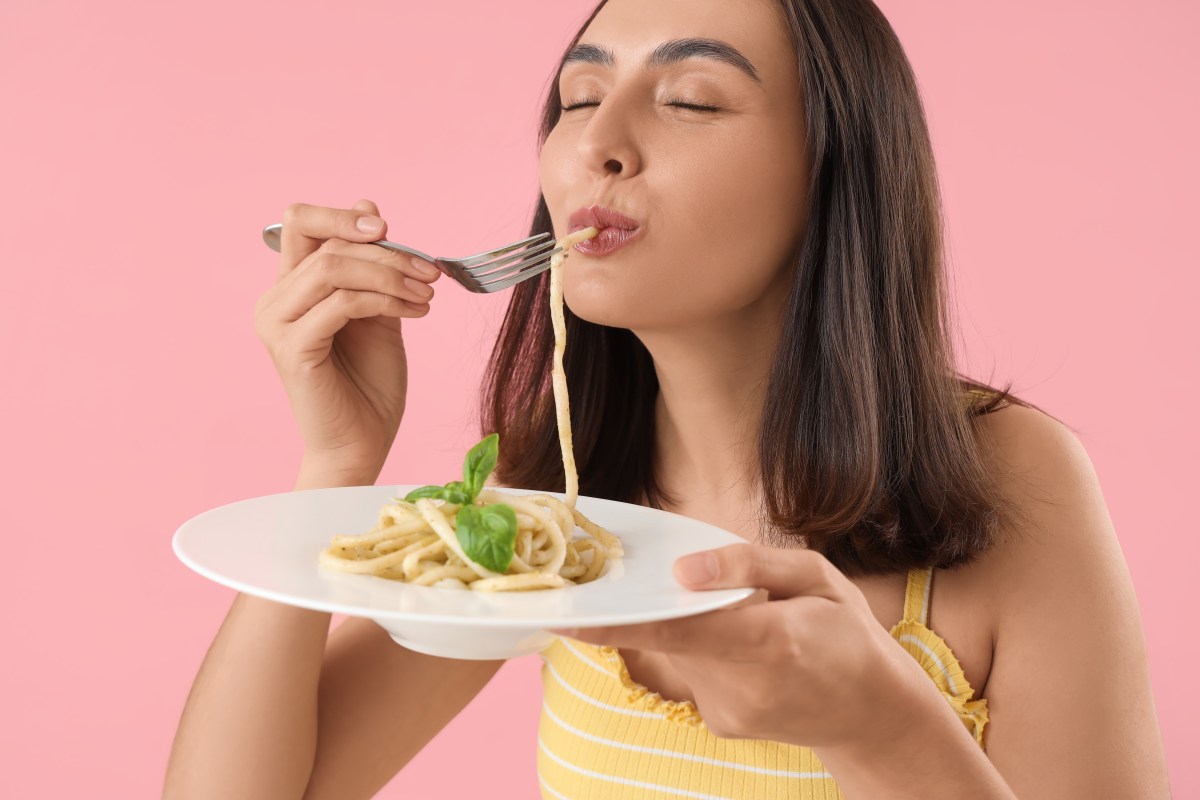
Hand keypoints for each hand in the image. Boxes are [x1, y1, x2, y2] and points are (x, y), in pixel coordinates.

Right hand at [254, 199, 441, 474]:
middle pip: (319, 239)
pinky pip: (341, 302)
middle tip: (429, 272)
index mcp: (290, 288)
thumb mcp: (379, 312)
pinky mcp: (293, 349)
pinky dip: (385, 300)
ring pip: (333, 268)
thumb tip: (370, 209)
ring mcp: (277, 325)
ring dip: (391, 275)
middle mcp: (274, 301)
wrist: (362, 445)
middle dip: (385, 250)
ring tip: (426, 296)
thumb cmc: (369, 385)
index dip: (343, 216)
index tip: (390, 230)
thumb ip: (373, 267)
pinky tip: (416, 313)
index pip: (300, 222)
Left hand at [552, 543, 912, 748]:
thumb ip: (749, 566)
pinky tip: (748, 649)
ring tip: (746, 617)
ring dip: (692, 625)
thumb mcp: (818, 577)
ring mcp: (728, 712)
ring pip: (680, 651)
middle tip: (665, 576)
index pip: (678, 628)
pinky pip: (693, 672)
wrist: (874, 715)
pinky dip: (705, 650)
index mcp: (770, 641)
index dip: (620, 620)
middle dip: (660, 602)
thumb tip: (683, 568)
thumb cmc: (850, 635)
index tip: (569, 612)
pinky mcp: (721, 724)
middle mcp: (742, 685)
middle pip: (672, 634)